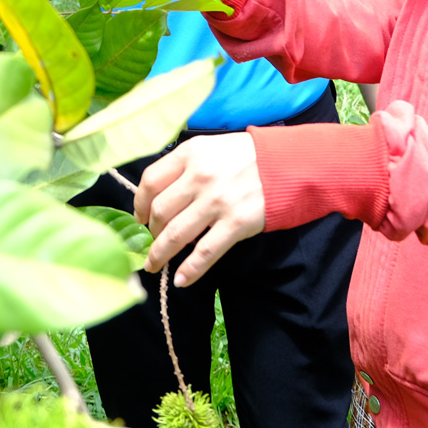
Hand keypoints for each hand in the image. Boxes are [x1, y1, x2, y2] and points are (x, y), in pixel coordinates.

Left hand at [132, 133, 264, 287]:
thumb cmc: (246, 156)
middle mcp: (200, 177)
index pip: (151, 181)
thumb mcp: (210, 147)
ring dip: (160, 254)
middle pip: (160, 211)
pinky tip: (181, 280)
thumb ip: (184, 166)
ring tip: (155, 265)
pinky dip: (190, 270)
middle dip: (151, 231)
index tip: (140, 217)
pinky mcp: (236, 224)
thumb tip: (157, 196)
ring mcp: (218, 202)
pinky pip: (205, 252)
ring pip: (177, 235)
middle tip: (152, 240)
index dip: (140, 203)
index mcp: (190, 154)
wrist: (288, 165)